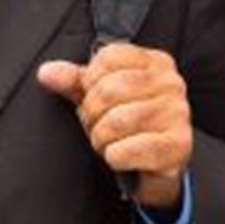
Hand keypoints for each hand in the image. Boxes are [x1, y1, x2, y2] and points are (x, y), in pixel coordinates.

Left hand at [36, 43, 191, 211]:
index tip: (94, 98)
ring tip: (109, 142)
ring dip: (101, 139)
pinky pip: (126, 151)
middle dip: (92, 115)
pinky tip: (121, 157)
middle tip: (98, 126)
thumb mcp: (100, 97)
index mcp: (155, 62)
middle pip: (109, 90)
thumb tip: (46, 73)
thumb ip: (74, 81)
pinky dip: (113, 157)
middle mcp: (171, 83)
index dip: (89, 82)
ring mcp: (178, 113)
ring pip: (116, 122)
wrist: (158, 166)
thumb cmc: (129, 124)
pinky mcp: (177, 145)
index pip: (108, 57)